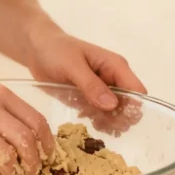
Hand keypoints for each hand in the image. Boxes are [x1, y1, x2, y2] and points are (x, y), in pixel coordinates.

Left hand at [26, 29, 146, 135]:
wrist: (38, 49)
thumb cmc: (56, 51)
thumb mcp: (72, 66)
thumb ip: (91, 84)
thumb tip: (112, 105)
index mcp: (115, 66)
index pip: (136, 90)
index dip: (132, 107)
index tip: (116, 119)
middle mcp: (113, 79)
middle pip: (129, 105)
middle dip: (119, 118)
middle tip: (100, 124)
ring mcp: (103, 90)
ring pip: (116, 113)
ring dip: (108, 122)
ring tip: (91, 122)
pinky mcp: (92, 98)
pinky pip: (102, 114)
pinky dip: (97, 120)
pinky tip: (83, 116)